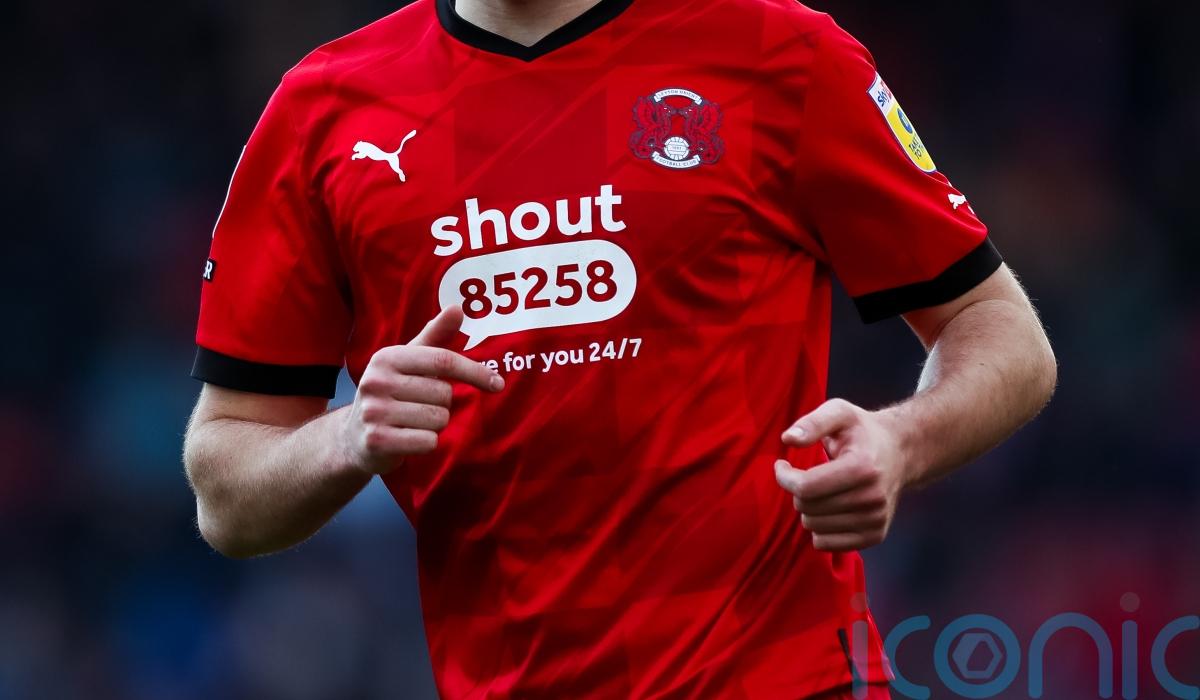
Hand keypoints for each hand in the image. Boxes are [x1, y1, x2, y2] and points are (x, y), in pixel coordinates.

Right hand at [341, 305, 503, 474]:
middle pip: (444, 394)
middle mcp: (376, 381)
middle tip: (420, 406)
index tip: (498, 383)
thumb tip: (458, 307)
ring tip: (412, 422)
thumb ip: (435, 336)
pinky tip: (408, 438)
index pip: (443, 360)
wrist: (354, 437)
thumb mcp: (409, 361)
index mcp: (387, 358)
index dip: (475, 372)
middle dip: (443, 404)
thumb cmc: (391, 393)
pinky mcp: (377, 441)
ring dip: (435, 424)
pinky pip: (428, 441)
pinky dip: (427, 442)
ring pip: (439, 419)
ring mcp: (374, 412)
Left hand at [774, 399, 909, 551]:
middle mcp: (872, 498)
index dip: (784, 477)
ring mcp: (876, 520)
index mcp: (862, 467)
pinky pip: (825, 544)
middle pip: (807, 508)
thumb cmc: (862, 431)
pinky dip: (819, 528)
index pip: (806, 487)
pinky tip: (828, 508)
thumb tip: (788, 440)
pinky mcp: (875, 536)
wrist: (901, 451)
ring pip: (813, 528)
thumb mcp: (839, 412)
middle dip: (798, 491)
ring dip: (808, 509)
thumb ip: (812, 422)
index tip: (782, 466)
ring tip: (821, 490)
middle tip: (806, 476)